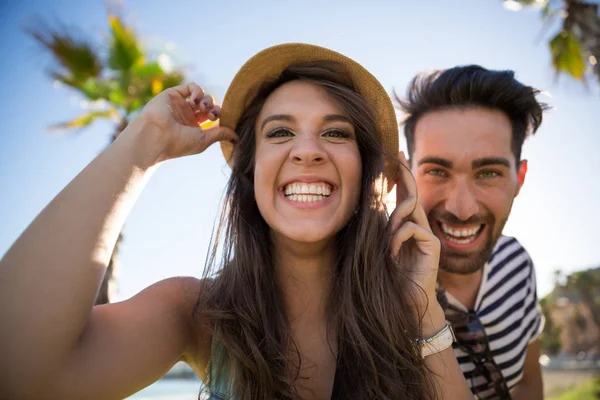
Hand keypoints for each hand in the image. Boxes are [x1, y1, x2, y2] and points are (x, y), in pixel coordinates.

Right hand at [125, 82, 237, 163]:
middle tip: (212, 115)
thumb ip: (220, 134)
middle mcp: (187, 116)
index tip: (221, 121)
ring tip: (203, 108)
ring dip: (208, 100)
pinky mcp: (174, 95)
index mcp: (194, 128)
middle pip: (209, 105)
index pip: (213, 117)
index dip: (220, 116)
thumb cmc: (178, 143)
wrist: (155, 136)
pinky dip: (198, 91)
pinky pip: (191, 87)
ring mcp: (180, 105)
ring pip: (202, 96)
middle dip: (214, 108)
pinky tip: (196, 101)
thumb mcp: (204, 140)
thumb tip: (237, 137)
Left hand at [389, 152, 439, 311]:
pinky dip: (397, 239)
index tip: (395, 157)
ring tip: (386, 241)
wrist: (405, 303)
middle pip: (412, 196)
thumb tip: (373, 205)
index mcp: (407, 227)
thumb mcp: (381, 248)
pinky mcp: (432, 246)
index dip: (401, 177)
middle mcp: (419, 228)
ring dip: (392, 221)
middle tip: (398, 154)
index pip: (405, 197)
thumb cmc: (390, 278)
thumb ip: (381, 228)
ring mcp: (428, 236)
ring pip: (410, 211)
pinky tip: (392, 253)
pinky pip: (411, 229)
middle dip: (405, 174)